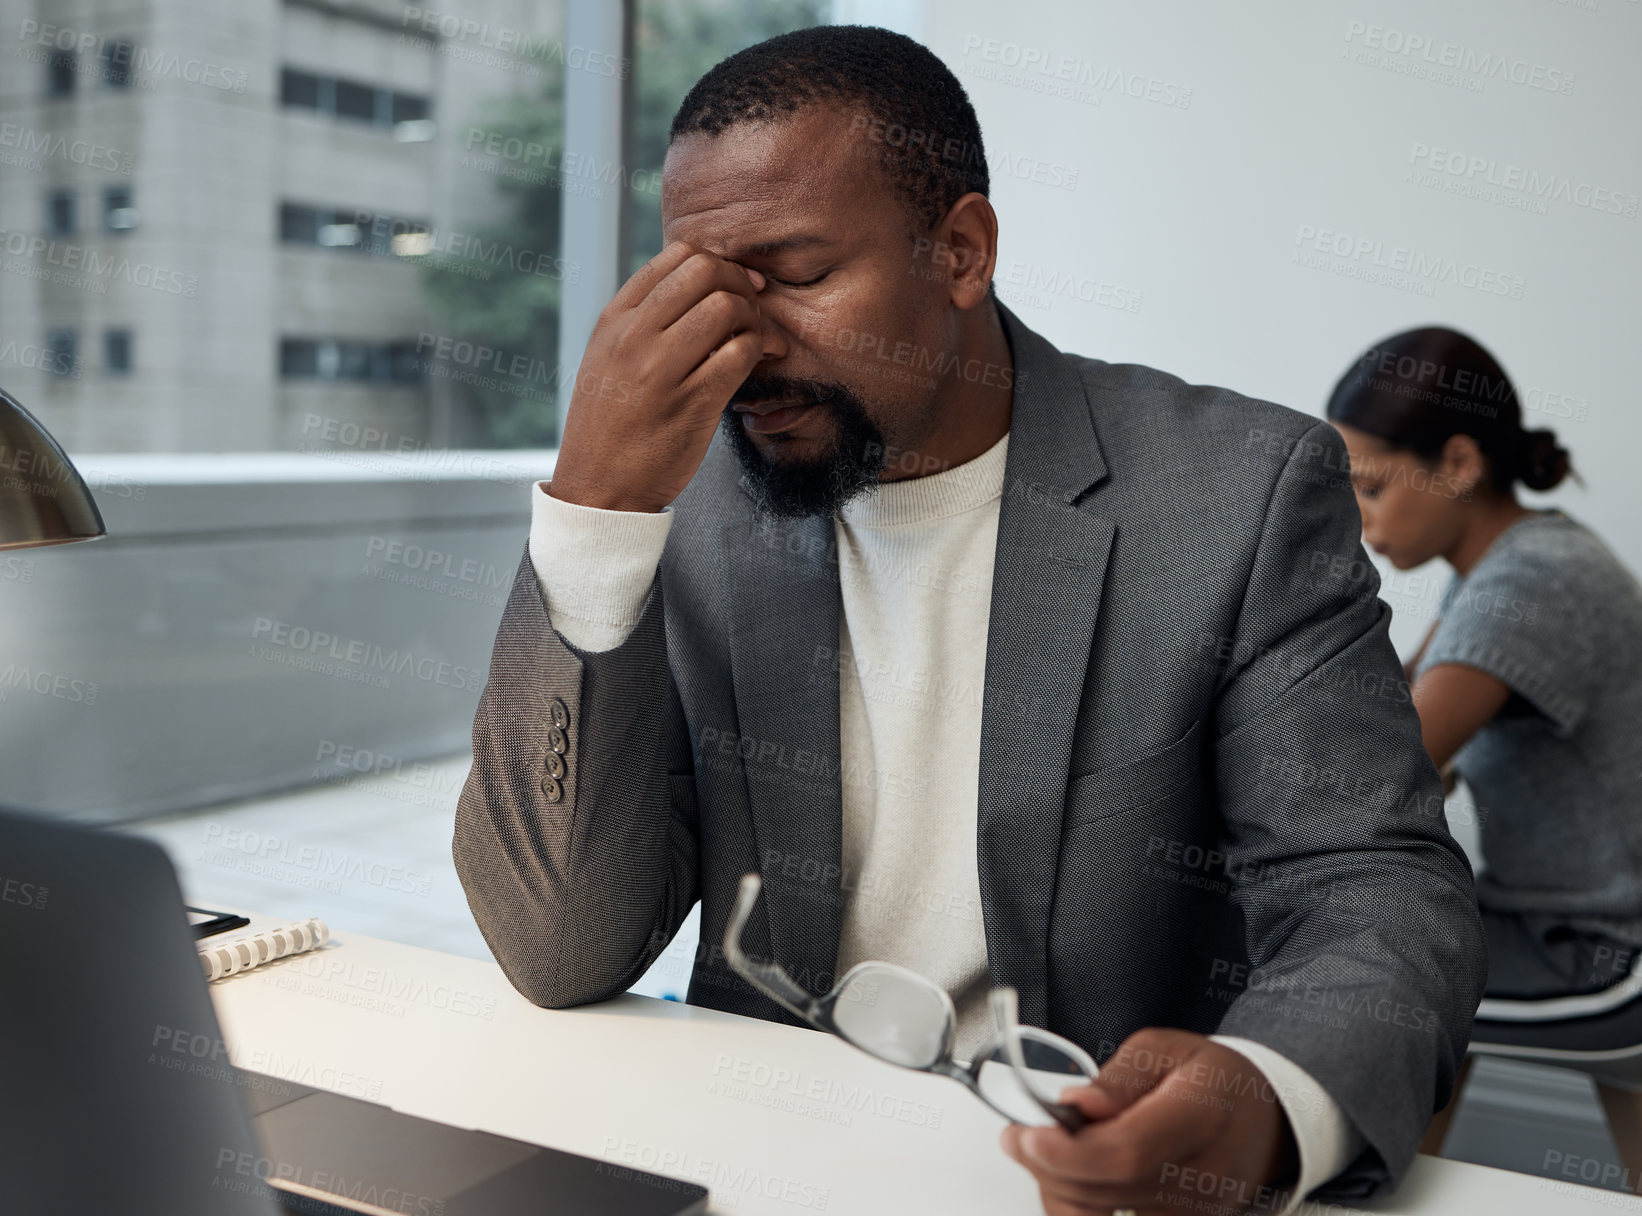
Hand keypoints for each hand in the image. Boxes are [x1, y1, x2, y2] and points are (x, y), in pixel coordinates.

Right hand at [550, 241, 766, 512]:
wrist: (598, 488)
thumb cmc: (609, 426)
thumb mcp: (606, 360)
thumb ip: (642, 322)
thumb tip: (697, 290)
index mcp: (614, 320)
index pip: (677, 256)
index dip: (720, 263)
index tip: (737, 286)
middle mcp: (634, 337)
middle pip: (707, 271)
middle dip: (742, 285)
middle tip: (753, 312)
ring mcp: (662, 369)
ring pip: (727, 307)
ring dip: (754, 320)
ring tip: (757, 341)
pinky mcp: (692, 403)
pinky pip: (740, 354)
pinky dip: (758, 351)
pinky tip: (758, 363)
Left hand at [1000, 1029, 1299, 1215]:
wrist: (1263, 1120)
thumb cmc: (1211, 1079)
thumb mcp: (1163, 1050)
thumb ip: (1117, 1080)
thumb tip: (1075, 1106)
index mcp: (1202, 1115)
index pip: (1128, 1153)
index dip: (1069, 1153)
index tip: (1027, 1134)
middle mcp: (1203, 1176)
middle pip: (1107, 1192)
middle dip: (1047, 1166)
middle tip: (1017, 1134)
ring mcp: (1193, 1213)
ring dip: (1058, 1187)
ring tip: (1045, 1149)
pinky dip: (1080, 1203)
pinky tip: (1072, 1174)